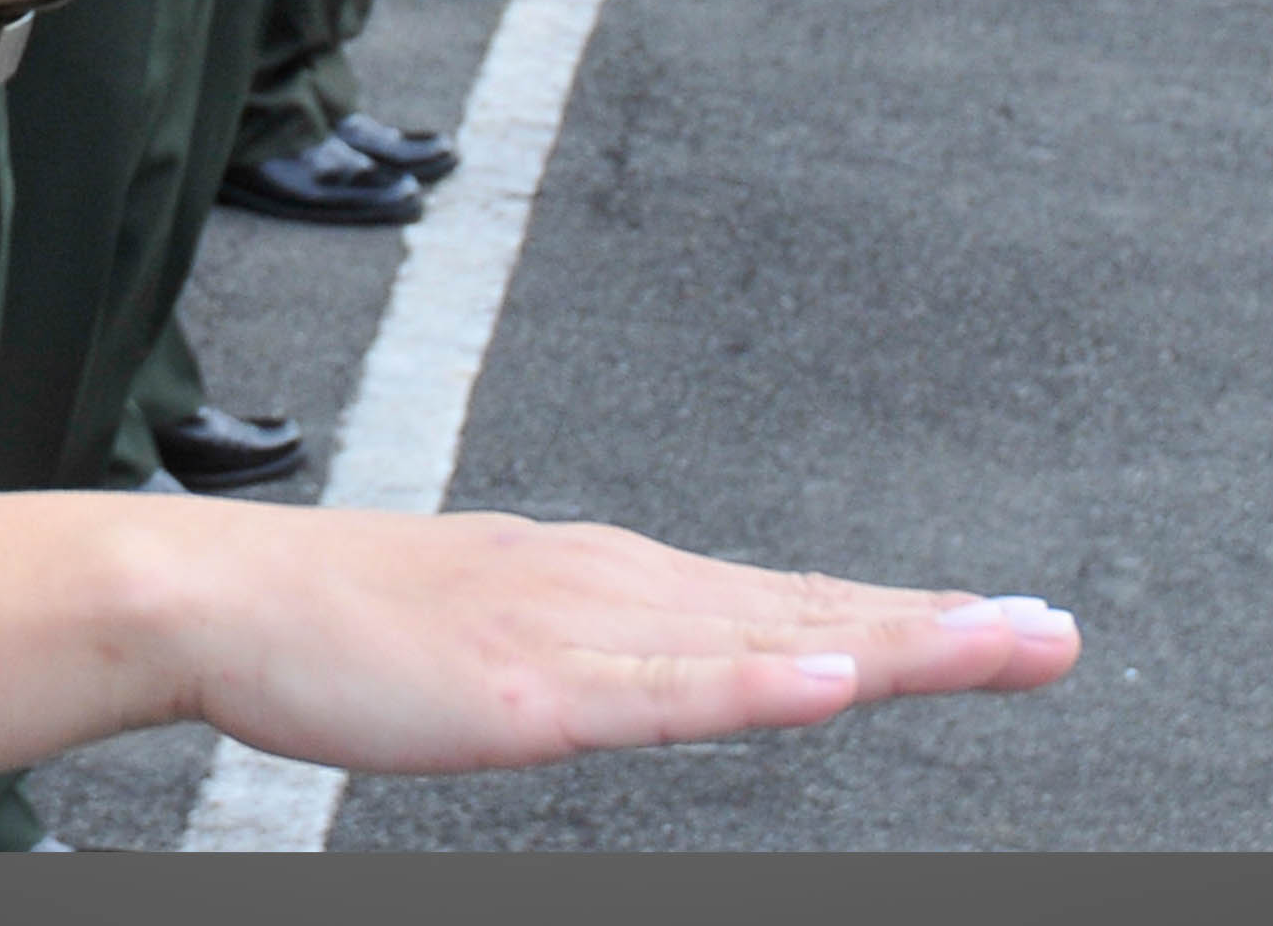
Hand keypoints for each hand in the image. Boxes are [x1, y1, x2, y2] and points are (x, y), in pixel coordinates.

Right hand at [153, 499, 1081, 777]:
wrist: (213, 597)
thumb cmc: (331, 621)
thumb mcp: (485, 628)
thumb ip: (580, 647)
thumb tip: (650, 659)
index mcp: (606, 580)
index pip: (785, 602)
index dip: (902, 614)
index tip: (1007, 622)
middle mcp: (613, 589)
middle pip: (805, 613)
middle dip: (941, 627)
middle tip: (1059, 634)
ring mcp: (575, 634)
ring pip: (765, 642)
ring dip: (893, 644)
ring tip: (1000, 644)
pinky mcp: (529, 689)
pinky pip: (664, 693)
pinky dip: (759, 684)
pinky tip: (836, 682)